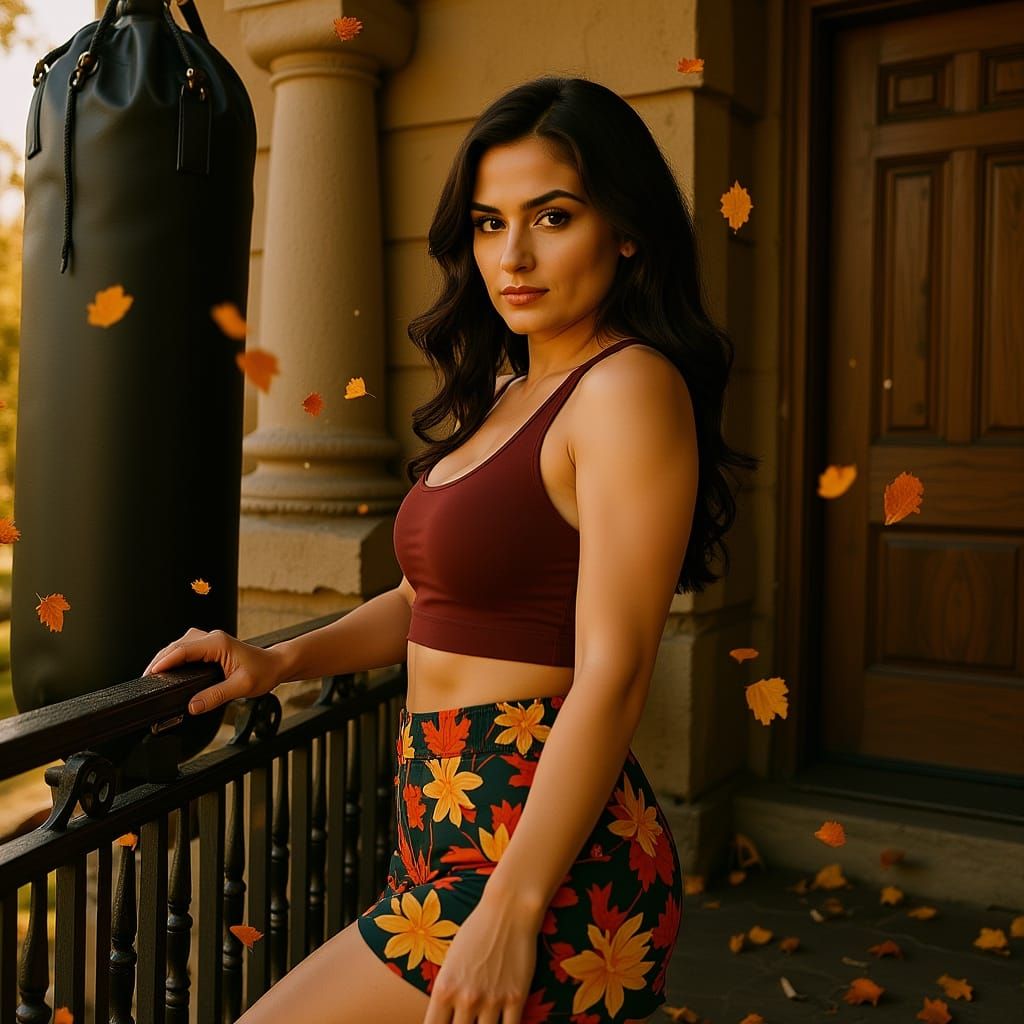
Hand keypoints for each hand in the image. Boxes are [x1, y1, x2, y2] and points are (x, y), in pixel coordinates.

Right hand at [141, 627, 283, 715]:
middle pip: (177, 646)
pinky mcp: (209, 647)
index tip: (151, 673)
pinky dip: (173, 658)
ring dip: (165, 658)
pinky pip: (185, 649)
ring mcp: (210, 641)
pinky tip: (167, 669)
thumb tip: (193, 705)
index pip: (183, 650)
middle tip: (146, 679)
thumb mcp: (241, 686)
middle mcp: (212, 638)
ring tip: (152, 675)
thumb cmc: (263, 671)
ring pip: (179, 646)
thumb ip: (216, 695)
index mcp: (218, 643)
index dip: (165, 661)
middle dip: (159, 661)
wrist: (275, 665)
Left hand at [424, 894, 538, 1023]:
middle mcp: (466, 998)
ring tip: (484, 1021)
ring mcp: (492, 1000)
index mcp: (444, 989)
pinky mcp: (516, 998)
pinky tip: (503, 1022)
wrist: (508, 910)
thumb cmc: (476, 931)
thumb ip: (446, 992)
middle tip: (468, 1020)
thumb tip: (445, 1017)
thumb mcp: (450, 961)